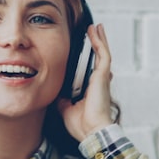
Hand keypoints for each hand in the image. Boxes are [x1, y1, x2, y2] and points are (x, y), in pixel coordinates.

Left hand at [56, 23, 114, 141]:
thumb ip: (62, 99)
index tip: (86, 49)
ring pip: (102, 53)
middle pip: (99, 58)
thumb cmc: (81, 125)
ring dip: (99, 39)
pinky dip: (99, 42)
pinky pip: (103, 54)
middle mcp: (99, 82)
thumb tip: (55, 93)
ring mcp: (102, 78)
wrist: (91, 131)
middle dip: (96, 44)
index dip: (91, 59)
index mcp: (91, 89)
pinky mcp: (103, 76)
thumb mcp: (65, 109)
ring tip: (96, 27)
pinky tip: (95, 31)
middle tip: (93, 32)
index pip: (92, 70)